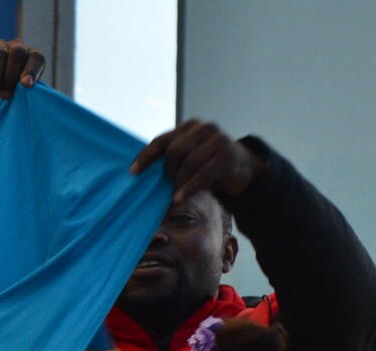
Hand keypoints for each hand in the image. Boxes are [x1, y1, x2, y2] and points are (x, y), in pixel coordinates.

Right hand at [0, 39, 44, 140]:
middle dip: (11, 75)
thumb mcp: (17, 96)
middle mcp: (17, 47)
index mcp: (30, 57)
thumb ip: (23, 91)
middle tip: (4, 95)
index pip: (36, 58)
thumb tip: (26, 87)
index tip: (26, 85)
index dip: (32, 71)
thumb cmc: (4, 96)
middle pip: (17, 52)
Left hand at [131, 119, 265, 201]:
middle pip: (173, 152)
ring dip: (179, 183)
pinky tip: (180, 198)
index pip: (161, 140)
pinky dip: (189, 188)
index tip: (132, 172)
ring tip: (175, 195)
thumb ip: (171, 160)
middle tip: (167, 187)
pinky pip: (203, 173)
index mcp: (189, 127)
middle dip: (167, 173)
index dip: (145, 157)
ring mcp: (217, 139)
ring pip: (188, 163)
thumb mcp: (188, 159)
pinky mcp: (227, 154)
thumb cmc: (209, 166)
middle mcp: (203, 128)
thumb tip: (141, 175)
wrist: (243, 169)